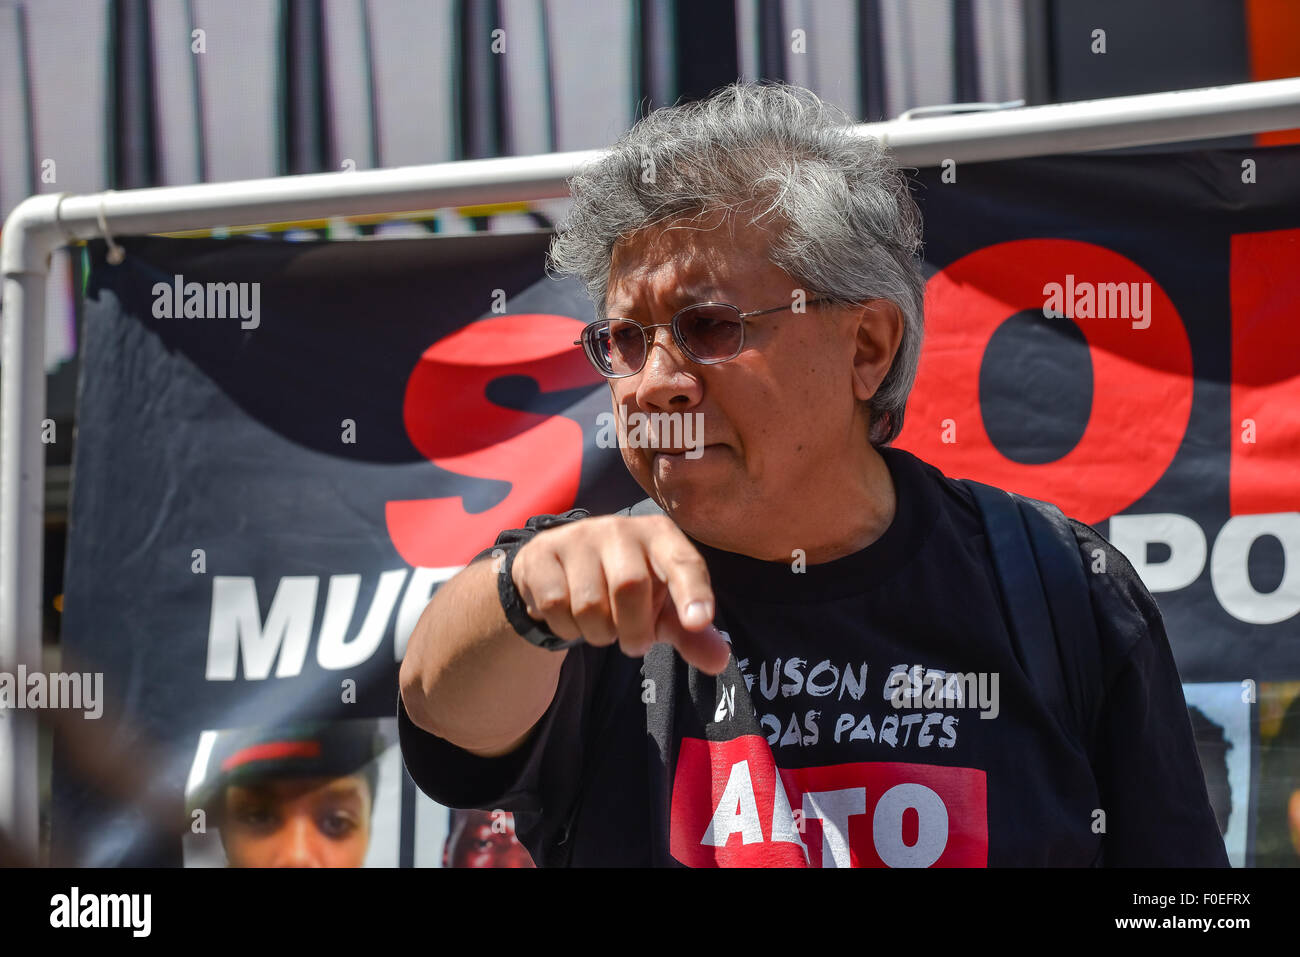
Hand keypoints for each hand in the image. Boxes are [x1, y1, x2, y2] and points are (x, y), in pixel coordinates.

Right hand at [509, 514, 730, 674]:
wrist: (562, 572)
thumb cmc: (626, 590)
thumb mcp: (661, 611)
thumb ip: (691, 636)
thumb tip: (720, 661)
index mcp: (660, 536)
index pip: (683, 561)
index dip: (693, 591)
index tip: (698, 621)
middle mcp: (620, 528)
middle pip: (630, 586)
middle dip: (633, 631)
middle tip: (633, 643)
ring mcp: (577, 536)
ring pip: (589, 603)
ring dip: (598, 633)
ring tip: (601, 626)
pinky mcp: (541, 553)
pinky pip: (555, 605)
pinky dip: (567, 628)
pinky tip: (571, 618)